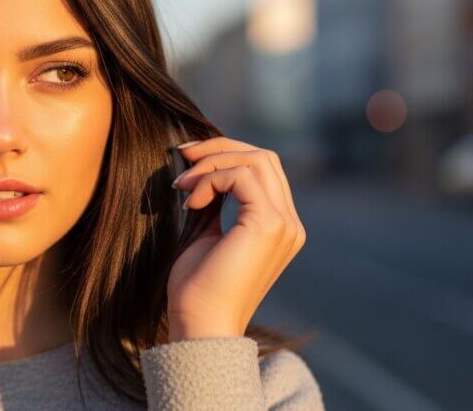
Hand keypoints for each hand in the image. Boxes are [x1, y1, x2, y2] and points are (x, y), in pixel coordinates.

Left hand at [165, 136, 305, 341]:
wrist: (199, 324)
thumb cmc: (197, 288)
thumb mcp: (207, 235)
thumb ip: (215, 203)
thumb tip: (203, 170)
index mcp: (280, 227)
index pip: (263, 169)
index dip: (225, 155)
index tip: (188, 162)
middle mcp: (290, 224)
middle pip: (264, 157)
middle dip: (219, 148)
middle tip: (182, 157)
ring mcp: (284, 224)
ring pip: (255, 160)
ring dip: (211, 164)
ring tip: (182, 187)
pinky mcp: (268, 225)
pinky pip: (240, 176)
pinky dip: (210, 180)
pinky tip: (191, 202)